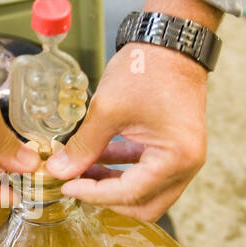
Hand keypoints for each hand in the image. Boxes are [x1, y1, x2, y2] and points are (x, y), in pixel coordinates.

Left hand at [44, 0, 218, 219]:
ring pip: (145, 192)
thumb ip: (82, 146)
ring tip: (80, 171)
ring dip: (113, 186)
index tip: (65, 186)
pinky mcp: (175, 148)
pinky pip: (147, 172)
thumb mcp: (107, 109)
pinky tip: (96, 159)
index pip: (130, 194)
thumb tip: (58, 171)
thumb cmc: (147, 68)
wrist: (172, 41)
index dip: (93, 195)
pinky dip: (123, 170)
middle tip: (75, 185)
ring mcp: (184, 158)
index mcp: (176, 158)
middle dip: (106, 199)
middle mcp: (187, 165)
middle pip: (143, 205)